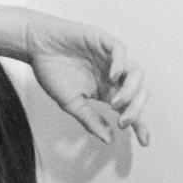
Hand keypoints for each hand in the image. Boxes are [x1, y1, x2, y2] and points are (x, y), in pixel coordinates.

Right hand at [26, 17, 149, 146]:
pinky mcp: (103, 40)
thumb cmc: (52, 72)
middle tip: (123, 123)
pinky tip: (113, 77)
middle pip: (138, 93)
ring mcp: (110, 58)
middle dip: (136, 110)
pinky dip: (120, 64)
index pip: (130, 108)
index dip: (140, 124)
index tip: (145, 141)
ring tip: (115, 103)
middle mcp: (113, 76)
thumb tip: (109, 139)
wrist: (37, 46)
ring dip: (130, 91)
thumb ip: (90, 120)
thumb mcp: (71, 104)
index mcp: (107, 91)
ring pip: (135, 73)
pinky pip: (120, 51)